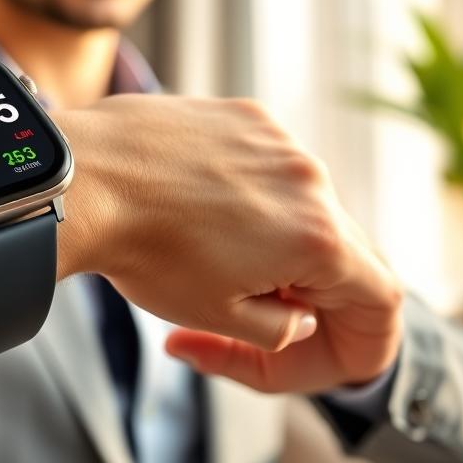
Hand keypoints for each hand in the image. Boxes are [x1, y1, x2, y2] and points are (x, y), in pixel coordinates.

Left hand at [52, 94, 401, 388]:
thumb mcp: (219, 316)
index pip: (379, 299)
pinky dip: (248, 195)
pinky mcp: (243, 115)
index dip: (359, 339)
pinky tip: (195, 207)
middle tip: (243, 306)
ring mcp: (277, 139)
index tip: (313, 347)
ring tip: (208, 251)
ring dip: (272, 239)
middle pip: (338, 250)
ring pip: (301, 204)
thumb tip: (298, 316)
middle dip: (303, 289)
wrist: (83, 179)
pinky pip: (266, 165)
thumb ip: (280, 328)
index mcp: (318, 237)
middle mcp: (311, 178)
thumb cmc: (143, 250)